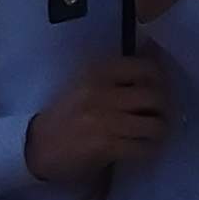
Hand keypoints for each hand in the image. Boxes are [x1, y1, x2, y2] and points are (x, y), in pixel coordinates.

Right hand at [23, 50, 176, 181]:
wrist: (34, 147)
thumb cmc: (65, 115)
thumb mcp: (88, 84)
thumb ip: (119, 72)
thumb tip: (154, 48)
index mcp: (97, 72)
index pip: (146, 68)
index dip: (162, 82)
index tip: (159, 92)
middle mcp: (101, 92)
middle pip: (156, 97)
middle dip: (164, 110)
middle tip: (159, 117)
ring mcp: (103, 120)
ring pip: (154, 125)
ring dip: (158, 133)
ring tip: (150, 135)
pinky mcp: (104, 145)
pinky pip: (143, 147)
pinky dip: (147, 150)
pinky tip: (140, 149)